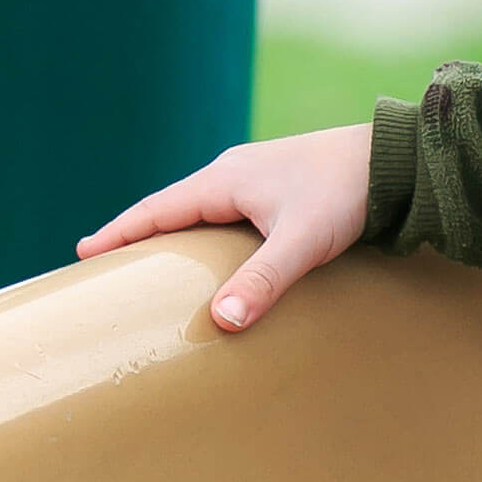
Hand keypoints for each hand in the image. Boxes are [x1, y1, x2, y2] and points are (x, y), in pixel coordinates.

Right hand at [76, 123, 373, 331]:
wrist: (398, 159)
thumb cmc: (348, 192)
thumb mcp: (303, 242)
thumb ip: (262, 281)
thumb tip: (219, 322)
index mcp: (224, 180)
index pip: (156, 210)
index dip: (120, 233)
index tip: (83, 253)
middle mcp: (234, 171)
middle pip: (173, 206)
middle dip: (141, 232)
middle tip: (107, 259)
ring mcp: (258, 174)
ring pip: (203, 206)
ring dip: (177, 229)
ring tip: (156, 257)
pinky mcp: (283, 184)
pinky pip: (230, 208)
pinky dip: (210, 228)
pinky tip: (218, 246)